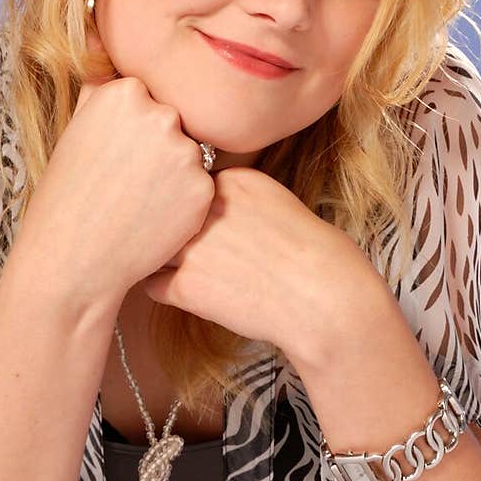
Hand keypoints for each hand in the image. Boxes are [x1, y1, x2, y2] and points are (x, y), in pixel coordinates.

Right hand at [10, 27, 215, 307]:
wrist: (72, 258)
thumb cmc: (69, 193)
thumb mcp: (78, 123)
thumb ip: (100, 75)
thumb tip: (97, 24)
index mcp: (126, 91)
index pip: (153, 99)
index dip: (135, 134)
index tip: (113, 159)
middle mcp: (159, 114)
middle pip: (177, 124)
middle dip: (159, 152)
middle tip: (125, 184)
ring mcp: (184, 152)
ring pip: (193, 155)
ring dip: (175, 176)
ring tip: (136, 201)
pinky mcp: (203, 188)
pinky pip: (205, 187)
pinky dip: (186, 203)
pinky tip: (154, 218)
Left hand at [140, 165, 360, 356]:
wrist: (328, 300)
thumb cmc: (317, 258)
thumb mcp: (280, 205)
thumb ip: (240, 203)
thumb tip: (208, 218)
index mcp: (233, 180)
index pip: (188, 188)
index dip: (192, 212)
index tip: (207, 231)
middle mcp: (208, 206)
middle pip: (166, 214)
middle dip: (172, 234)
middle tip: (184, 252)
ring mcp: (193, 246)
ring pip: (153, 248)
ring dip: (162, 261)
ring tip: (184, 274)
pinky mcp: (187, 286)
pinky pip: (152, 285)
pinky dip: (165, 291)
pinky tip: (191, 296)